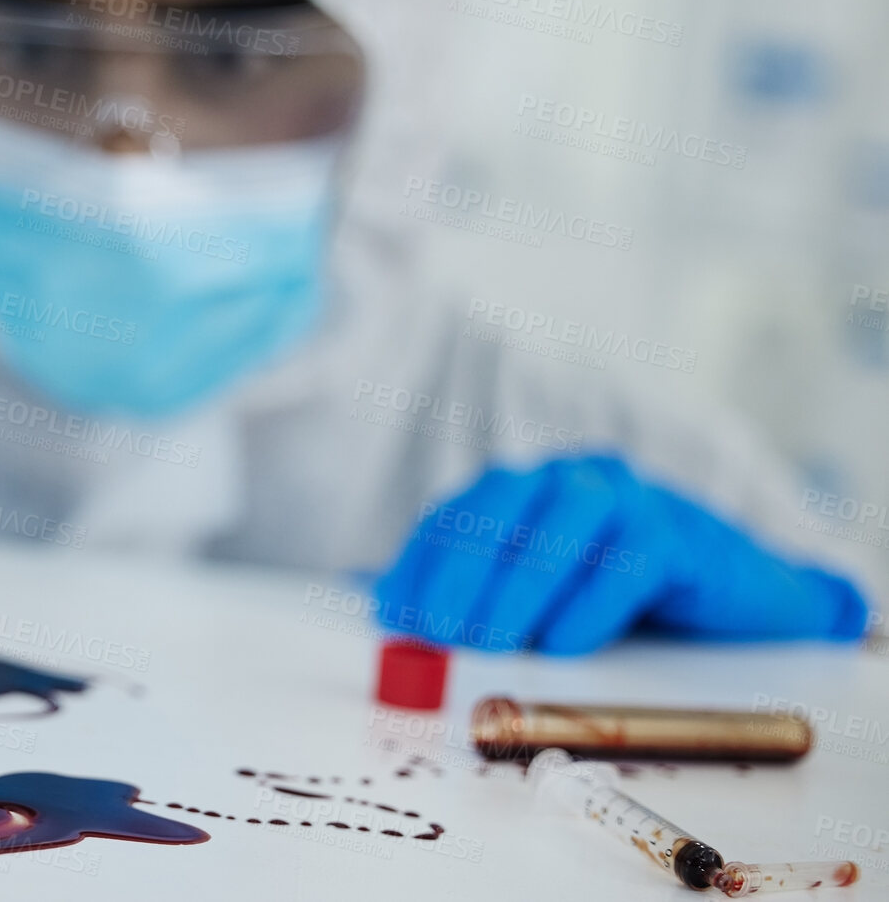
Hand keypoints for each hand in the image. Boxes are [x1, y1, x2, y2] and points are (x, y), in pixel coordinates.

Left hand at [374, 455, 869, 653]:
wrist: (740, 597)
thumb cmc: (622, 595)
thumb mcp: (541, 594)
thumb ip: (471, 593)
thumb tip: (382, 606)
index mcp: (528, 487)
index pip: (458, 511)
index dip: (419, 561)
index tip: (392, 615)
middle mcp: (572, 477)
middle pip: (501, 505)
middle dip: (460, 571)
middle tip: (437, 632)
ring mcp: (631, 498)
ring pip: (563, 524)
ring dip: (518, 587)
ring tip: (490, 645)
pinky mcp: (683, 537)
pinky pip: (630, 560)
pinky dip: (589, 605)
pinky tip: (563, 645)